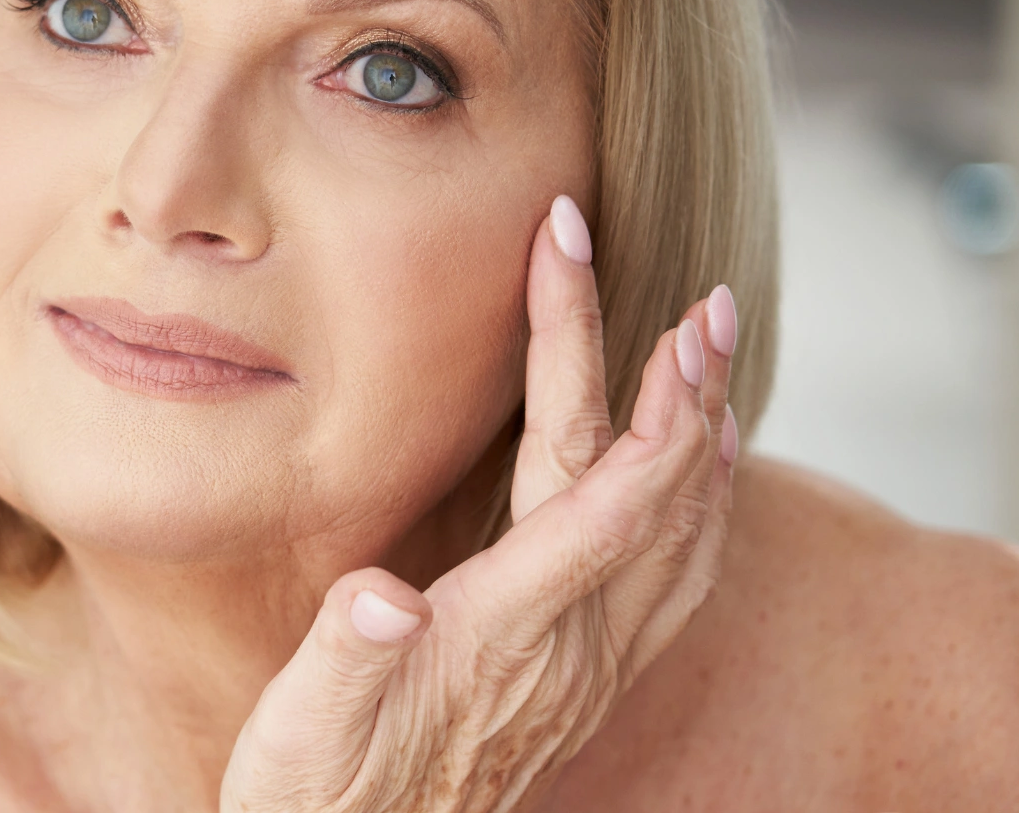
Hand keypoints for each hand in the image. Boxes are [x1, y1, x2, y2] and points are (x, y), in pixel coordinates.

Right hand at [219, 195, 738, 812]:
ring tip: (714, 362)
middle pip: (655, 494)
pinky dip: (700, 509)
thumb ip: (344, 656)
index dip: (596, 361)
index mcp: (501, 634)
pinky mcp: (583, 686)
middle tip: (706, 300)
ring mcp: (588, 672)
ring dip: (707, 439)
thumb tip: (377, 600)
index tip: (580, 260)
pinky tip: (697, 477)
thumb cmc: (314, 796)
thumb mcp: (303, 727)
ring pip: (684, 538)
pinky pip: (675, 584)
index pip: (586, 478)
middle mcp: (569, 651)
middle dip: (684, 385)